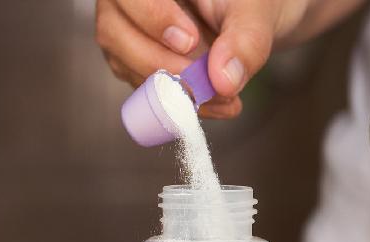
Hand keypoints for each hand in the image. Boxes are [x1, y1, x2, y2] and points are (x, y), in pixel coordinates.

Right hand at [95, 0, 309, 117]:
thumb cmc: (247, 4)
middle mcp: (126, 2)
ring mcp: (126, 32)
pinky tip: (217, 104)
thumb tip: (222, 81)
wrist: (250, 20)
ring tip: (226, 98)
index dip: (152, 17)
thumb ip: (245, 40)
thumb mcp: (254, 14)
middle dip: (165, 66)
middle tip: (213, 85)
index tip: (190, 42)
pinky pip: (144, 88)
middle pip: (115, 32)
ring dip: (175, 91)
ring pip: (125, 64)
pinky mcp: (135, 63)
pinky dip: (181, 102)